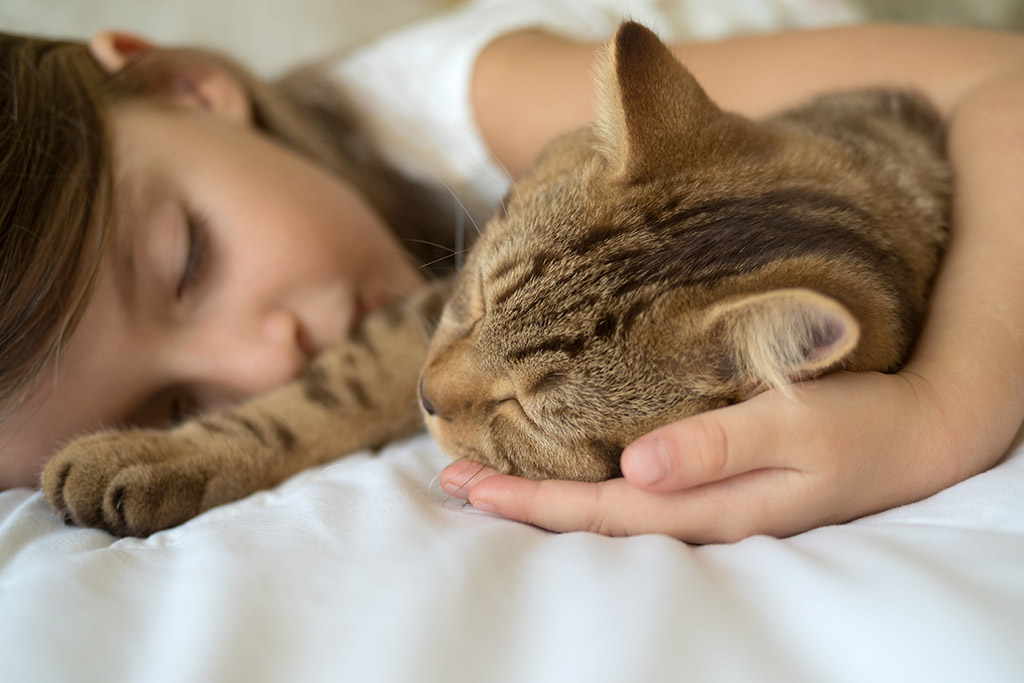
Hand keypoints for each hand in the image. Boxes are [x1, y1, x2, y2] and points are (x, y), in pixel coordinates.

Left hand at [440, 369, 997, 543]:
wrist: (916, 435)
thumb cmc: (859, 424)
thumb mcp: (794, 426)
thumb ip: (715, 446)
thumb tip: (634, 468)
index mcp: (710, 505)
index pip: (600, 510)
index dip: (530, 500)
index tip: (468, 484)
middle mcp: (701, 515)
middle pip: (592, 519)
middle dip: (519, 504)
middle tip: (452, 482)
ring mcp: (710, 508)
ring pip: (610, 511)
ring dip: (545, 497)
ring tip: (489, 482)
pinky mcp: (719, 488)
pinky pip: (639, 496)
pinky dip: (587, 486)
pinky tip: (567, 472)